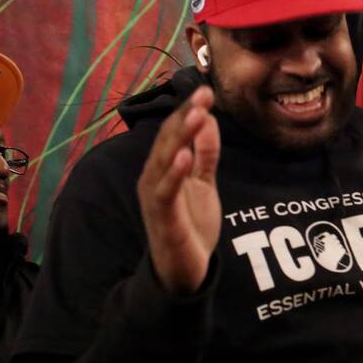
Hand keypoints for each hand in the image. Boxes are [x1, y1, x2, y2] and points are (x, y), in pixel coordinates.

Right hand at [137, 86, 221, 293]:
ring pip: (165, 160)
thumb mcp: (203, 184)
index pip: (175, 133)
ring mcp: (156, 197)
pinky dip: (174, 173)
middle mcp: (154, 178)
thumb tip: (209, 119)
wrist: (185, 271)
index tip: (207, 91)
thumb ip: (205, 153)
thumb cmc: (190, 225)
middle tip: (203, 95)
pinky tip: (184, 156)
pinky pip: (166, 191)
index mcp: (163, 168)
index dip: (189, 111)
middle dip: (185, 116)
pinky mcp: (163, 218)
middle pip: (168, 141)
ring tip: (196, 115)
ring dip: (180, 137)